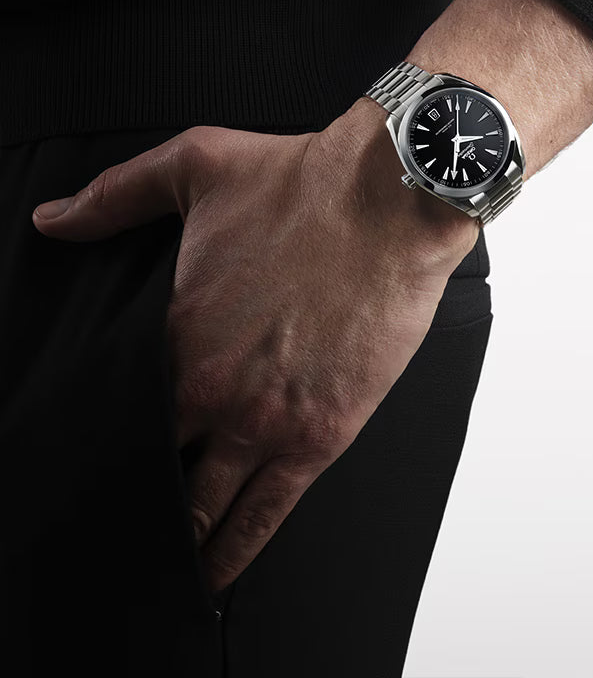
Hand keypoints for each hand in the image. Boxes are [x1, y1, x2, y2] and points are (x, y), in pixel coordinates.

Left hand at [31, 98, 476, 591]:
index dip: (102, 434)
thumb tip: (54, 220)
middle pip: (151, 466)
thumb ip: (114, 196)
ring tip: (159, 563)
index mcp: (176, 329)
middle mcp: (211, 387)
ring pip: (202, 506)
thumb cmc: (303, 182)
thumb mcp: (194, 165)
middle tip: (113, 519)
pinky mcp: (320, 435)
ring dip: (177, 540)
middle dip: (130, 494)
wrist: (392, 200)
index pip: (117, 405)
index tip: (94, 450)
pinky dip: (234, 552)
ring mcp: (265, 419)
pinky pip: (265, 515)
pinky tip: (216, 573)